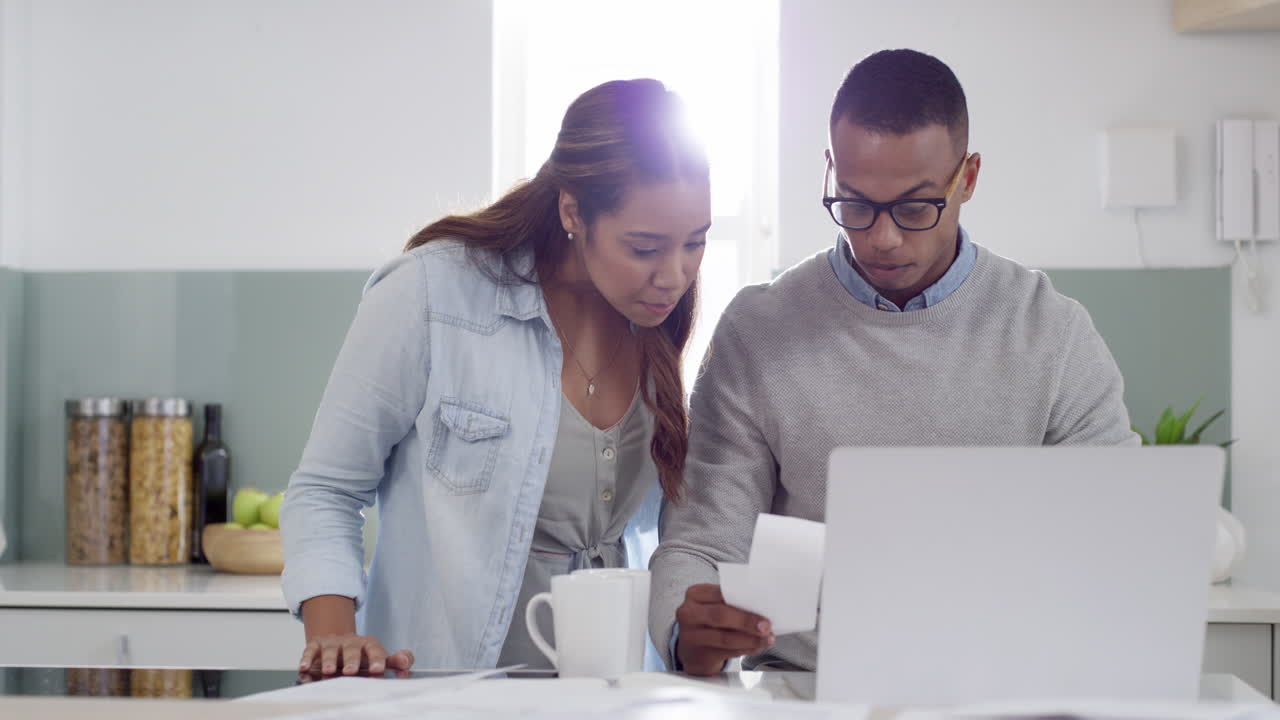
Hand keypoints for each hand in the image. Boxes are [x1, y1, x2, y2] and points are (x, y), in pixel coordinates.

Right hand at [299, 633, 414, 677]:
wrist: (338, 643)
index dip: (377, 658)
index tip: (378, 669)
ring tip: (329, 671)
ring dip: (329, 660)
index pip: (374, 648)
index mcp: (368, 644)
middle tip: (351, 671)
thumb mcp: (378, 657)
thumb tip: (406, 664)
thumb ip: (395, 661)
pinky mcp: (316, 645)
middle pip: (352, 648)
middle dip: (351, 660)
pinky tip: (304, 668)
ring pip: (330, 649)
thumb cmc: (361, 656)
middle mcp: (350, 642)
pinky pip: (310, 650)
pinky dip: (307, 659)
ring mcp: (332, 643)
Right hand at [674, 584, 773, 675]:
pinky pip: (728, 652)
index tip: (762, 603)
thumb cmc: (706, 623)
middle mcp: (689, 614)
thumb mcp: (711, 606)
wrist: (690, 650)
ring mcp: (692, 636)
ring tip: (766, 639)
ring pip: (725, 638)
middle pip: (720, 615)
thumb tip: (760, 607)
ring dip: (751, 639)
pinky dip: (746, 649)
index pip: (720, 593)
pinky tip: (756, 647)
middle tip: (765, 626)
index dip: (742, 598)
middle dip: (746, 621)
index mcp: (695, 595)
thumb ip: (730, 604)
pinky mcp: (700, 655)